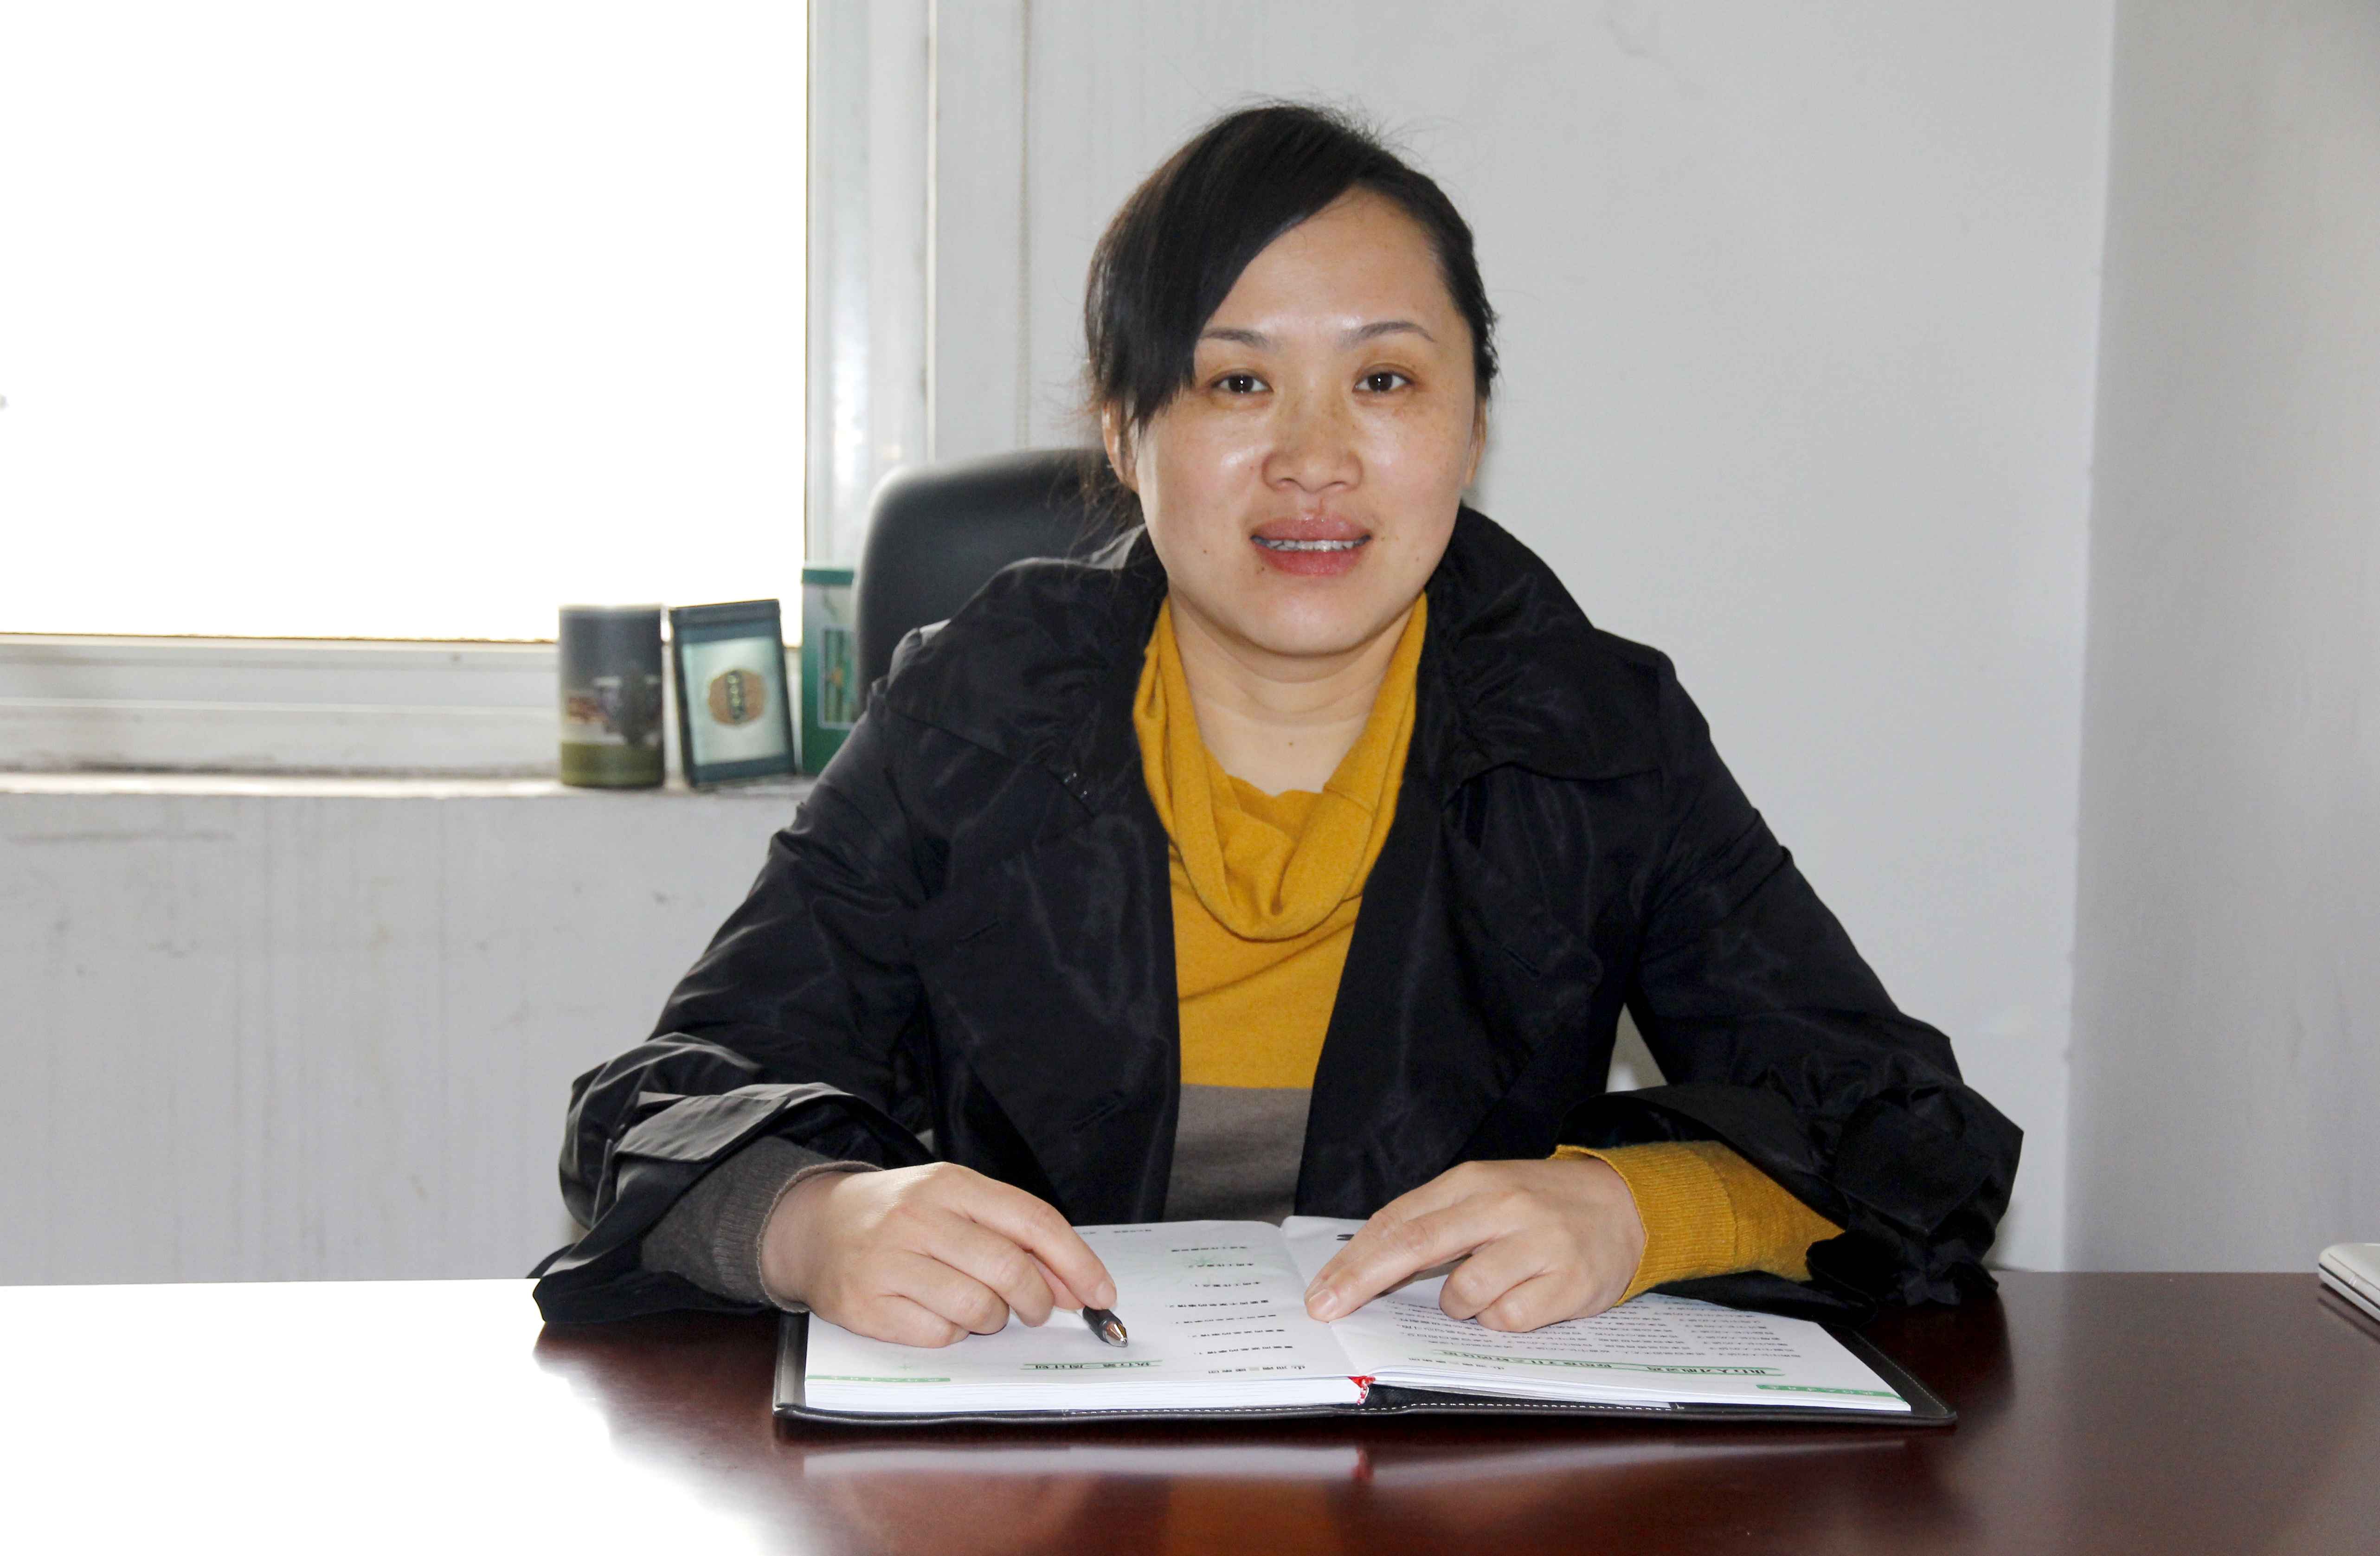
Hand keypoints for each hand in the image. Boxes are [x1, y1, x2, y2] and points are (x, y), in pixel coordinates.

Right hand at [759, 1163, 1117, 1347]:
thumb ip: (1014, 1234)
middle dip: (1038, 1300)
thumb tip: (1075, 1285)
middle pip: (1010, 1269)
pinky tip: (937, 1312)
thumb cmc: (899, 1215)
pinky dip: (951, 1332)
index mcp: (950, 1183)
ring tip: (978, 1305)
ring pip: (978, 1307)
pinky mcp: (866, 1306)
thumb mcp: (955, 1203)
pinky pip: (939, 1334)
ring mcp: (888, 1262)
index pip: (1033, 1220)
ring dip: (992, 1317)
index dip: (1076, 1262)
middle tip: (1037, 1309)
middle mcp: (918, 1217)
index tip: (1100, 1294)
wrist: (813, 1227)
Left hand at [1303, 1157, 1646, 1330]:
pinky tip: (1522, 1297)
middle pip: (1415, 1246)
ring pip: (1465, 1294)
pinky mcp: (1569, 1282)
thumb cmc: (1538, 1206)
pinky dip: (1502, 1319)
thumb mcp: (1483, 1195)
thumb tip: (1364, 1264)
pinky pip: (1509, 1320)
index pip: (1398, 1221)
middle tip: (1328, 1308)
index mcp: (1473, 1181)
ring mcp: (1538, 1243)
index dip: (1353, 1260)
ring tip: (1487, 1288)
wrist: (1623, 1205)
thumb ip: (1430, 1222)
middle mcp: (1503, 1206)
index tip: (1321, 1291)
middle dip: (1363, 1281)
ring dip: (1460, 1306)